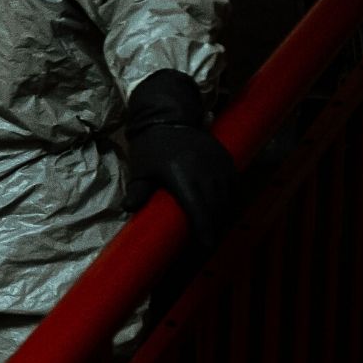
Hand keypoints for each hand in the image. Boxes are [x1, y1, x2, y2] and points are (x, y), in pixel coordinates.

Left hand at [124, 70, 237, 246]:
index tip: (207, 245)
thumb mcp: (141, 169)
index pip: (198, 209)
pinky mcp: (226, 159)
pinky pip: (234, 184)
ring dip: (224, 214)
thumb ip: (137, 190)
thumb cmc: (151, 146)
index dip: (204, 229)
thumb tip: (128, 209)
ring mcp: (218, 165)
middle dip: (214, 226)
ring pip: (228, 197)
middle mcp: (204, 172)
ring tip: (216, 227)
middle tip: (209, 240)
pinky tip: (225, 208)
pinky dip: (232, 198)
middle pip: (216, 207)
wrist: (169, 117)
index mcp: (182, 177)